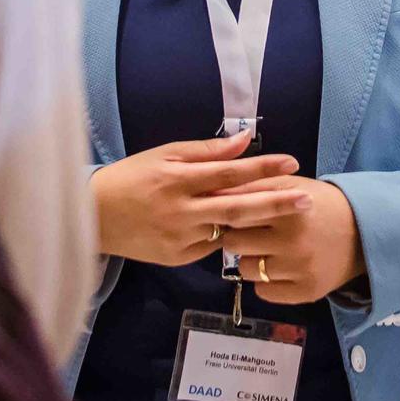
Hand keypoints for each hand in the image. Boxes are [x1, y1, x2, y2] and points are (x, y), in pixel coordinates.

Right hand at [91, 129, 313, 267]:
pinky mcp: (178, 259)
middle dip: (276, 204)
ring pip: (229, 231)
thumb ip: (207, 152)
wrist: (93, 217)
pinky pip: (212, 245)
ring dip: (260, 223)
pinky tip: (246, 226)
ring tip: (290, 213)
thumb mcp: (165, 155)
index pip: (228, 173)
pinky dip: (228, 234)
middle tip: (306, 199)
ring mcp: (180, 240)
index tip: (291, 162)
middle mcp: (181, 212)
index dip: (261, 167)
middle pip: (237, 209)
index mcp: (176, 180)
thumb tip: (244, 141)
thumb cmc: (132, 177)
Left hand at [216, 176, 365, 305]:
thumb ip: (253, 185)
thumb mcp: (289, 185)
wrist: (362, 231)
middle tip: (250, 233)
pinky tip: (279, 268)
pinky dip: (265, 282)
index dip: (230, 212)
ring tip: (266, 250)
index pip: (237, 212)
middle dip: (237, 236)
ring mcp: (300, 268)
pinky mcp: (306, 291)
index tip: (232, 212)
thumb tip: (211, 191)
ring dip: (250, 260)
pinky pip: (263, 292)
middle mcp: (293, 239)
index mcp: (287, 206)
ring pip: (245, 270)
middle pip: (234, 243)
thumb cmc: (317, 204)